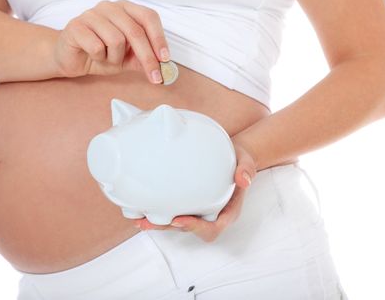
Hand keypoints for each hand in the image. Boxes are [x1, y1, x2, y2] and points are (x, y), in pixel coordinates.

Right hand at [54, 0, 169, 82]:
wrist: (70, 59)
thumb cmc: (100, 54)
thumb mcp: (128, 59)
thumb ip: (144, 59)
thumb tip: (165, 68)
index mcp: (126, 9)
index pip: (148, 17)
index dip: (159, 38)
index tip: (165, 59)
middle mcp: (110, 7)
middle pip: (135, 31)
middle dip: (147, 57)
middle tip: (155, 77)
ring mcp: (91, 14)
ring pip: (116, 40)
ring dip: (115, 58)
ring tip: (107, 59)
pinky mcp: (76, 26)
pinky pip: (97, 46)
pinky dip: (99, 58)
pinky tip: (93, 56)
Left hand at [132, 136, 256, 241]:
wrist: (231, 156)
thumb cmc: (238, 160)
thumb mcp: (246, 161)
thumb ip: (246, 169)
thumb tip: (243, 179)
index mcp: (226, 212)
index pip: (212, 228)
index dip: (195, 228)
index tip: (179, 219)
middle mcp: (210, 215)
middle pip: (188, 229)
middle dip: (167, 228)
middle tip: (148, 222)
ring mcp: (197, 211)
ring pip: (176, 224)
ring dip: (158, 224)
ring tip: (138, 219)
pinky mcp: (187, 204)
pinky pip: (171, 212)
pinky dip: (156, 212)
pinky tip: (139, 208)